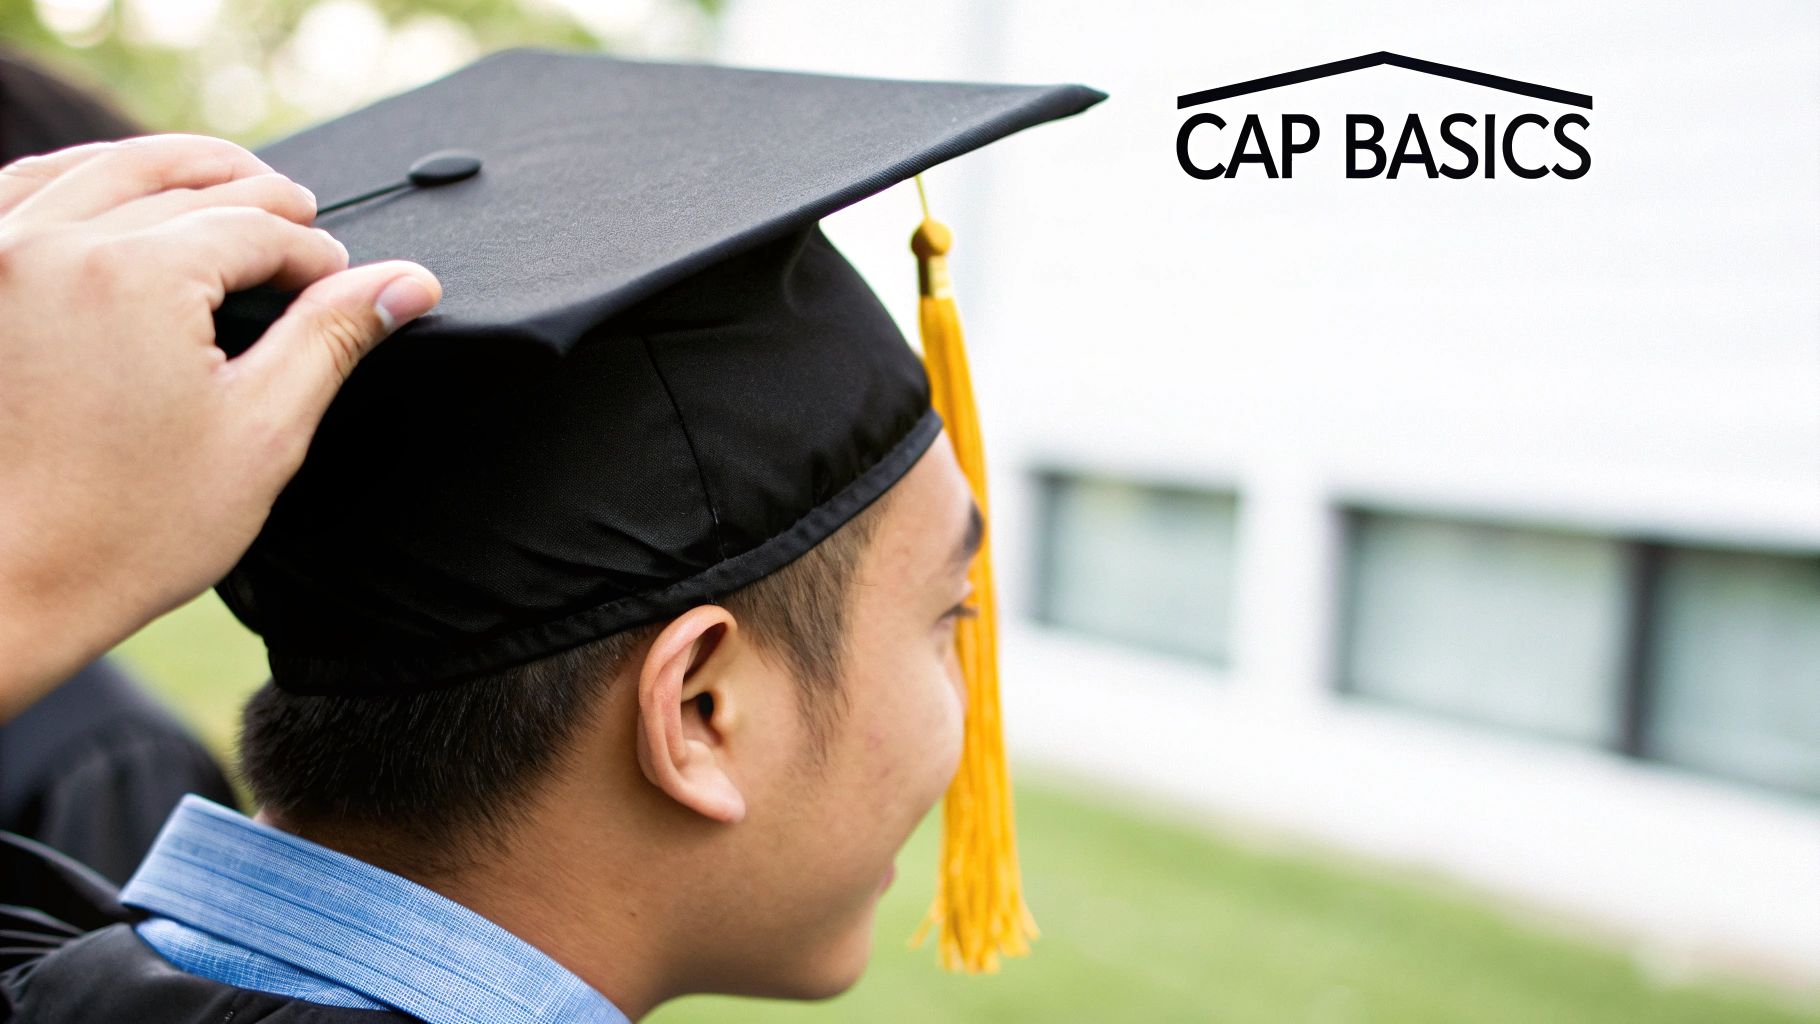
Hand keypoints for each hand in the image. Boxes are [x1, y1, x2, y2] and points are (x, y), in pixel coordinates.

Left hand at [0, 134, 441, 718]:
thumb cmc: (128, 530)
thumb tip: (408, 281)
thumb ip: (334, 336)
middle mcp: (51, 244)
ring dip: (176, 167)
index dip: (315, 253)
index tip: (345, 283)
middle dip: (257, 196)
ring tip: (231, 187)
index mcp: (132, 276)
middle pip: (181, 179)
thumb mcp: (262, 431)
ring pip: (102, 165)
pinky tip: (123, 195)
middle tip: (302, 221)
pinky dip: (86, 178)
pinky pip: (26, 186)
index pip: (254, 228)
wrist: (7, 589)